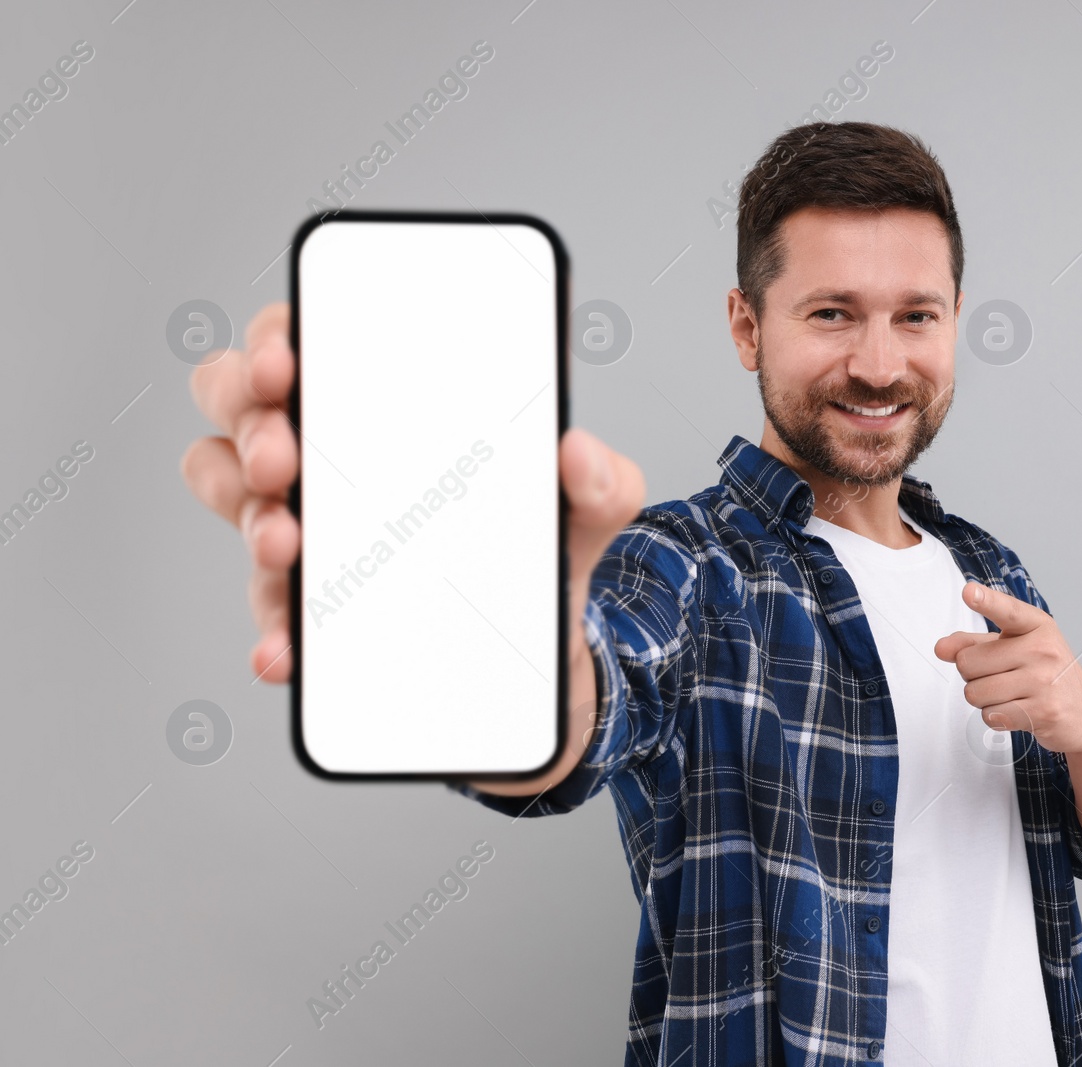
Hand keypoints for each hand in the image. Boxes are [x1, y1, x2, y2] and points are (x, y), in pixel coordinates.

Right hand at [182, 302, 645, 692]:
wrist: (541, 659)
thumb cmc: (541, 549)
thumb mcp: (587, 510)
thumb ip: (602, 480)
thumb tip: (579, 453)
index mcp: (387, 407)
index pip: (306, 340)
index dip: (276, 336)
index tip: (287, 357)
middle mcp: (333, 455)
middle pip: (239, 405)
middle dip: (247, 420)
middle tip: (287, 456)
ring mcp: (310, 527)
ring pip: (231, 494)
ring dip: (245, 513)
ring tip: (287, 544)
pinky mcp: (311, 606)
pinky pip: (269, 609)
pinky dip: (273, 627)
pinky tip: (288, 647)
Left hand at [934, 581, 1081, 755]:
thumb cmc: (1045, 675)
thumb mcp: (1014, 648)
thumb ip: (974, 643)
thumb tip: (942, 648)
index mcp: (1036, 626)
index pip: (1007, 611)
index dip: (986, 601)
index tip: (969, 592)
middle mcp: (1042, 649)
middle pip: (969, 662)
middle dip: (972, 675)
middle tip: (998, 676)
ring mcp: (1044, 681)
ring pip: (975, 692)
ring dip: (983, 699)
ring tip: (1009, 695)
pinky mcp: (1043, 711)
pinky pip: (991, 715)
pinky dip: (995, 717)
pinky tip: (1016, 711)